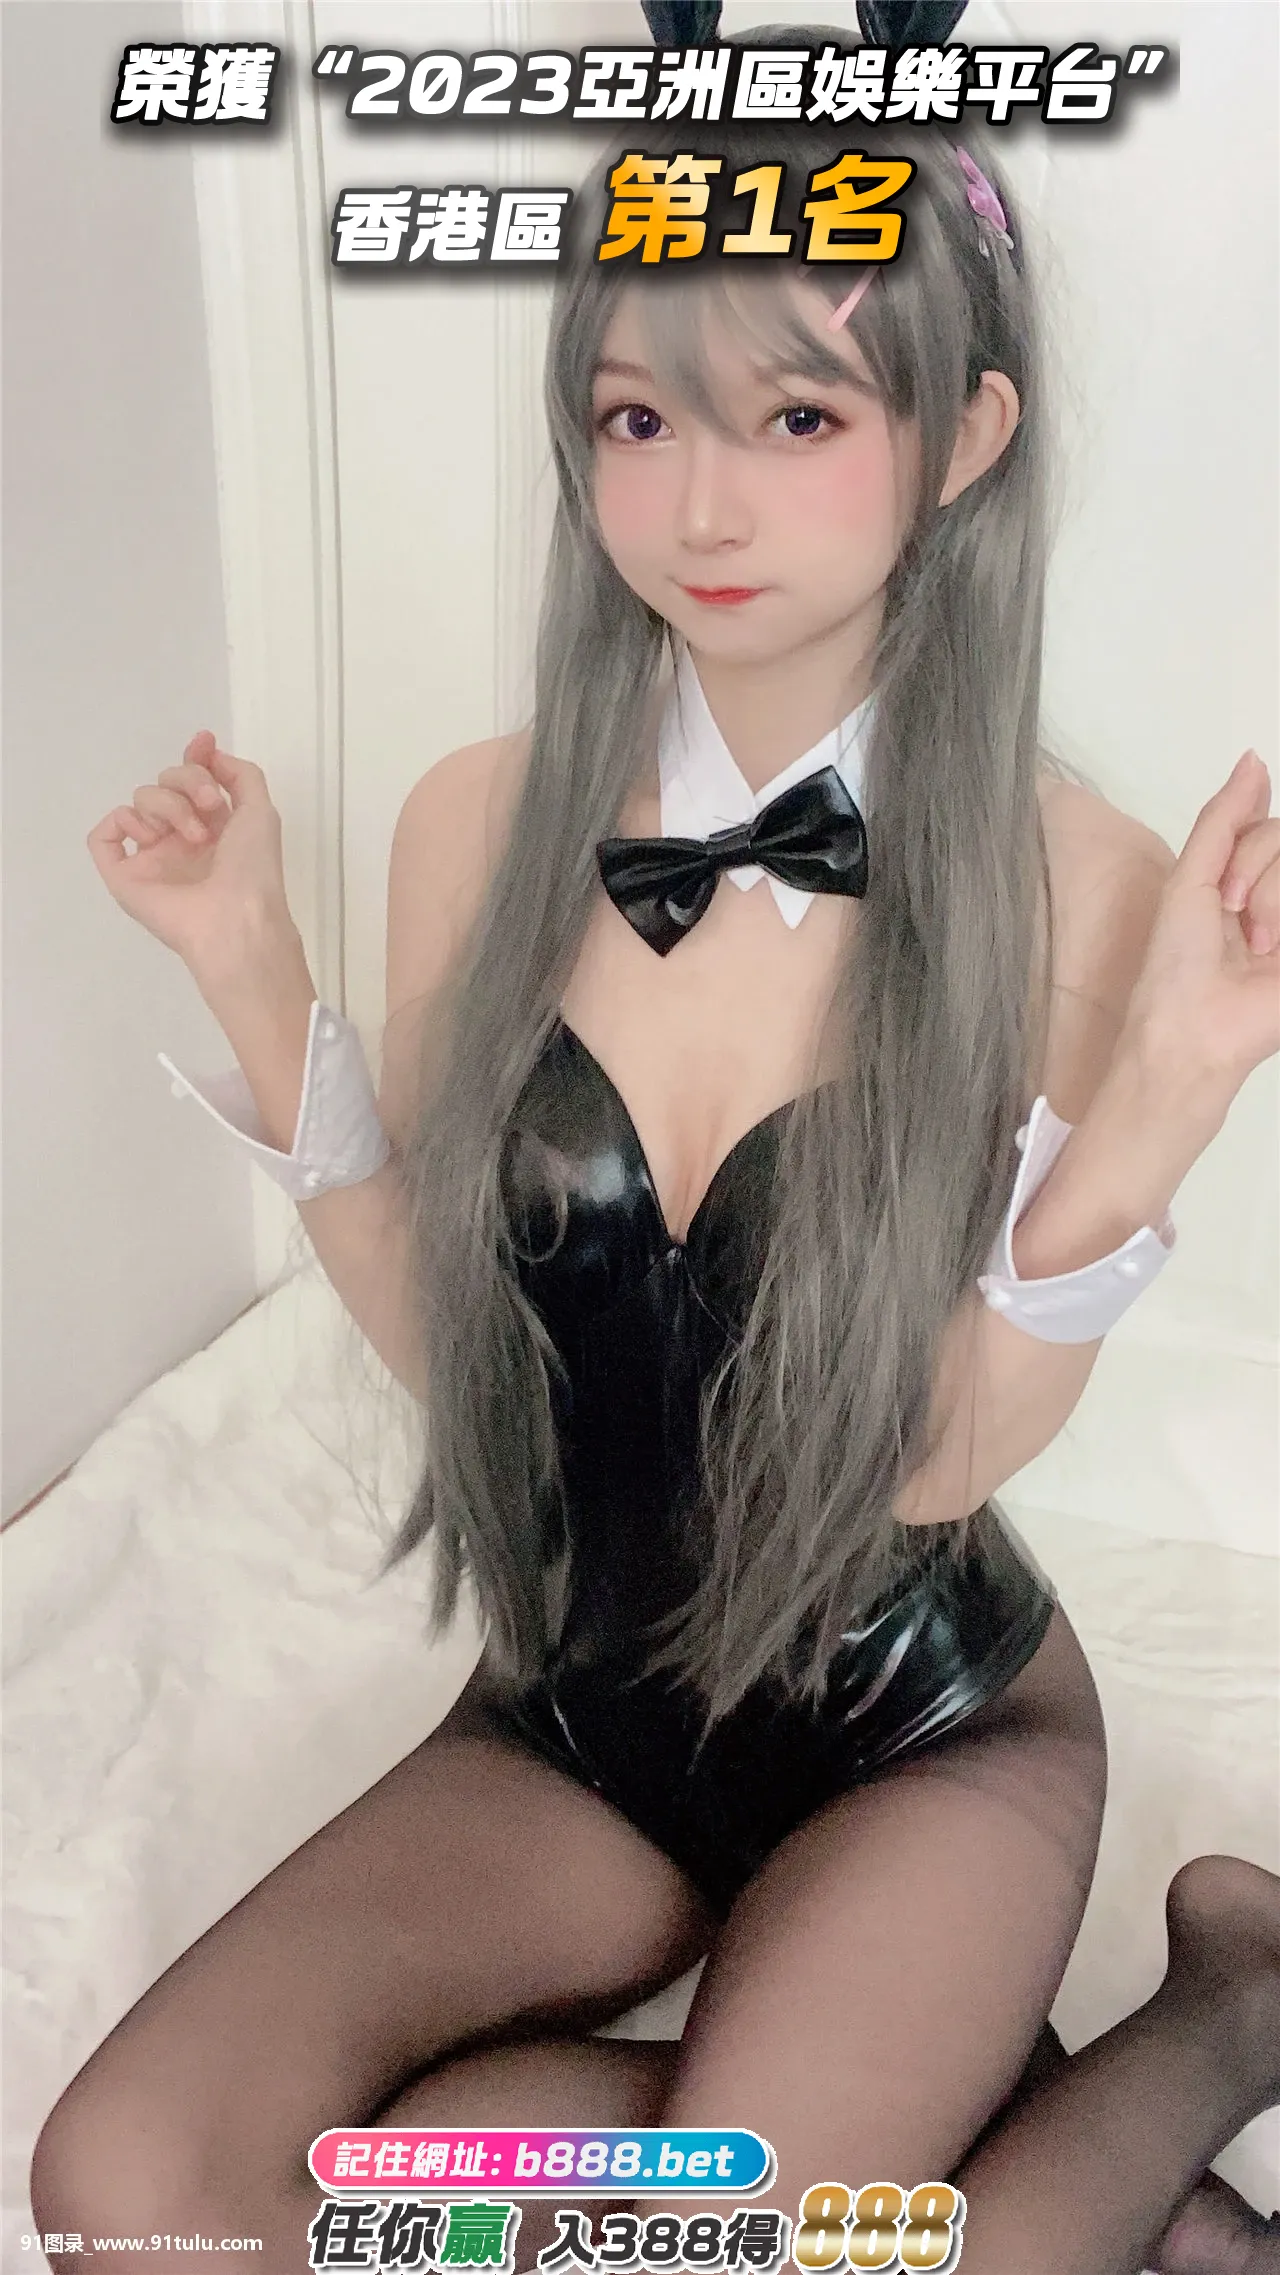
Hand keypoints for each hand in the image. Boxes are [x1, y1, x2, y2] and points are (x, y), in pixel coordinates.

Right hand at [87, 731, 297, 983]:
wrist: (235, 915)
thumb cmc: (254, 868)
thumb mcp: (261, 809)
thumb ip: (239, 773)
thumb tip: (206, 751)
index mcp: (211, 827)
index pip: (190, 781)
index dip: (193, 760)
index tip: (202, 743)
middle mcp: (178, 840)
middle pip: (164, 783)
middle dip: (187, 783)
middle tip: (211, 807)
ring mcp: (150, 858)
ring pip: (139, 801)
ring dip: (168, 807)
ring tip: (193, 838)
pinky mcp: (124, 876)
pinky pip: (102, 837)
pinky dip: (120, 824)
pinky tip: (150, 838)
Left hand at [1122, 749, 1279, 1094]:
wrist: (1195, 1034)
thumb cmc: (1177, 967)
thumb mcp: (1190, 880)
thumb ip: (1224, 819)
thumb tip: (1254, 758)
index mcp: (1240, 882)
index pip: (1267, 827)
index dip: (1250, 848)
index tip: (1225, 894)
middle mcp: (1274, 899)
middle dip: (1257, 872)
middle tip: (1234, 919)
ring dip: (1273, 901)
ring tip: (1258, 948)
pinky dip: (1279, 912)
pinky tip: (1274, 951)